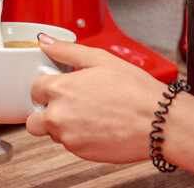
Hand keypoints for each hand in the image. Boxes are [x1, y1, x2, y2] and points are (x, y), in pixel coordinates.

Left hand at [26, 34, 166, 163]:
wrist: (159, 121)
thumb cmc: (133, 90)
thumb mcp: (98, 59)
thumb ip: (65, 50)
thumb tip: (44, 41)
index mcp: (60, 89)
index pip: (35, 89)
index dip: (46, 86)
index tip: (58, 86)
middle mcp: (58, 116)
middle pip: (35, 117)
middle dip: (46, 110)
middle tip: (67, 103)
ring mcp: (68, 137)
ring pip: (51, 132)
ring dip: (61, 124)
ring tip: (87, 113)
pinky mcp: (80, 153)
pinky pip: (68, 144)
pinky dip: (76, 136)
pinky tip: (96, 125)